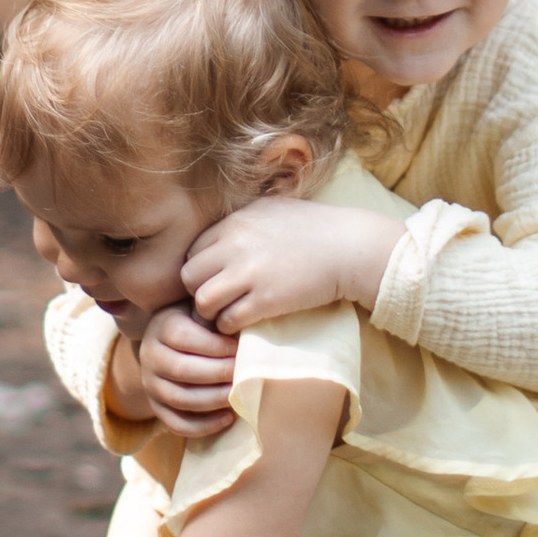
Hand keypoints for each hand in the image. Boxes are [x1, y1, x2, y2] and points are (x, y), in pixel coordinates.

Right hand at [136, 300, 238, 436]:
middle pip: (182, 370)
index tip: (239, 348)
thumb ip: (216, 316)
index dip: (215, 345)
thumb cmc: (197, 324)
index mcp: (161, 327)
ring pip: (180, 399)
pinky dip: (205, 425)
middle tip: (244, 374)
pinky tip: (228, 418)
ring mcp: (150, 385)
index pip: (184, 338)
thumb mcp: (202, 312)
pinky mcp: (157, 408)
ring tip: (237, 394)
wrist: (170, 345)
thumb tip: (241, 327)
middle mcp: (150, 356)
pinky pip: (178, 424)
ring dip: (214, 399)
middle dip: (219, 374)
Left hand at [183, 196, 400, 331]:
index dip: (200, 270)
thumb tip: (219, 236)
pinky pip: (228, 320)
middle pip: (189, 277)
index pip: (192, 251)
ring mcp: (249, 273)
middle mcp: (235, 245)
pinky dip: (230, 327)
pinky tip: (243, 324)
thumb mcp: (271, 210)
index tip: (214, 280)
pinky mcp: (266, 300)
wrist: (348, 247)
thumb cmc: (313, 227)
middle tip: (215, 302)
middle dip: (198, 292)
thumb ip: (241, 221)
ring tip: (225, 316)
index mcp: (234, 223)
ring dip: (211, 314)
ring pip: (202, 302)